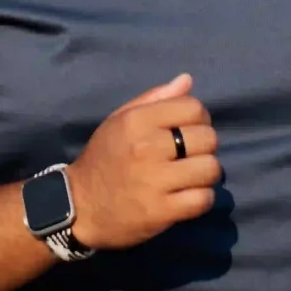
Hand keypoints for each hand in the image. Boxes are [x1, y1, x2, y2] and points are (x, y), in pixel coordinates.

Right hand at [61, 74, 222, 250]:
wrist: (80, 206)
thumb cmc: (103, 159)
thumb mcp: (119, 121)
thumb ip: (153, 99)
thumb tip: (187, 80)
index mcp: (137, 121)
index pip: (193, 108)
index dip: (199, 119)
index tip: (188, 131)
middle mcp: (147, 147)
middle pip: (207, 138)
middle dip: (205, 147)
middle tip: (190, 157)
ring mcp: (155, 180)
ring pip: (210, 169)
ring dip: (206, 175)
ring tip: (191, 178)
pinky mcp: (161, 211)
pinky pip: (203, 199)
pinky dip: (202, 199)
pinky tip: (188, 197)